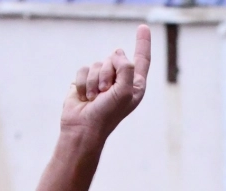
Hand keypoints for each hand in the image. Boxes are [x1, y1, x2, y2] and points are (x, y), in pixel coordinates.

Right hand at [61, 25, 151, 144]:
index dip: (142, 43)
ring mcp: (102, 80)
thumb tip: (117, 53)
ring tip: (95, 98)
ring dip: (94, 81)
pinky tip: (84, 97)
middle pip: (115, 57)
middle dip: (108, 72)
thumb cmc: (107, 114)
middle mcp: (120, 81)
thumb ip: (126, 68)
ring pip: (98, 63)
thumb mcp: (125, 92)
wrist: (84, 128)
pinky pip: (84, 69)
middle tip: (105, 92)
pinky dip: (83, 83)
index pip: (141, 60)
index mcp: (134, 85)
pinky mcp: (86, 81)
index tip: (143, 27)